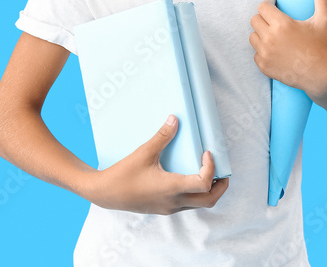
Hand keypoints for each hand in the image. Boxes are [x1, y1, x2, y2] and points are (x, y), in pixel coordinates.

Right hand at [89, 114, 228, 214]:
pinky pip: (188, 204)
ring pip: (199, 204)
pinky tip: (189, 177)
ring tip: (208, 172)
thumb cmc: (123, 174)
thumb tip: (175, 119)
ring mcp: (169, 208)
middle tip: (222, 169)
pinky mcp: (163, 208)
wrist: (104, 194)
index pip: (204, 183)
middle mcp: (174, 202)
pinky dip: (195, 193)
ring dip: (208, 190)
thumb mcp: (144, 152)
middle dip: (220, 185)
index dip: (211, 168)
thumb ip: (162, 136)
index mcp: (171, 188)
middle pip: (209, 200)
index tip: (207, 153)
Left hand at [249, 0, 326, 94]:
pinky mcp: (265, 67)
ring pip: (253, 37)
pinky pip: (256, 54)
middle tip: (275, 20)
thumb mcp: (326, 19)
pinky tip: (275, 49)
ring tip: (274, 34)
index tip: (275, 4)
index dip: (268, 4)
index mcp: (282, 24)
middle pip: (255, 20)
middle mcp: (270, 39)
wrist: (325, 77)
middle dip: (264, 17)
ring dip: (261, 33)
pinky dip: (263, 51)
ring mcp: (266, 54)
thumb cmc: (326, 46)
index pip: (262, 7)